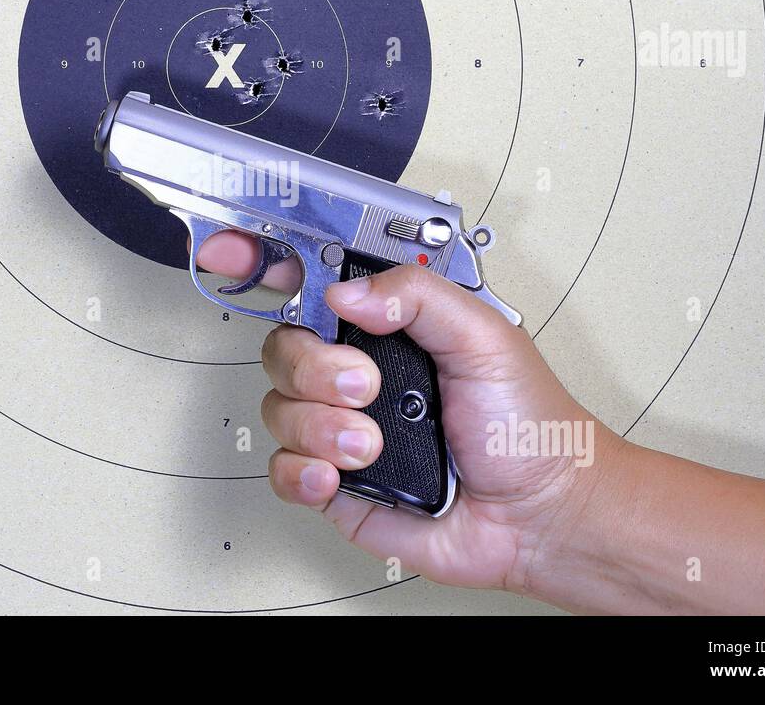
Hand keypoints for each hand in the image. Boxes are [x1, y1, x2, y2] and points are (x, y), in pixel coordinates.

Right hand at [195, 230, 622, 594]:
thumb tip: (346, 293)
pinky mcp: (334, 479)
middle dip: (313, 366)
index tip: (225, 250)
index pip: (313, 283)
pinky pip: (281, 467)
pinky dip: (302, 471)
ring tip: (373, 442)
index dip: (262, 261)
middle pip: (283, 345)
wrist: (539, 514)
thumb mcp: (486, 336)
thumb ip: (419, 296)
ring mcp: (340, 425)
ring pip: (278, 407)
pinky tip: (339, 473)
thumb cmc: (528, 425)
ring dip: (321, 426)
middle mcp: (355, 370)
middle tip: (366, 386)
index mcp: (389, 324)